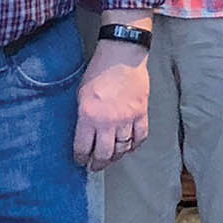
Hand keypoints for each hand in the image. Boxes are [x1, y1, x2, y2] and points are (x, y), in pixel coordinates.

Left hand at [74, 40, 149, 170]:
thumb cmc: (98, 71)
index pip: (83, 147)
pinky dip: (135, 145)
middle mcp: (108, 121)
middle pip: (104, 153)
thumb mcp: (81, 94)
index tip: (80, 161)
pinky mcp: (141, 113)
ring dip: (116, 156)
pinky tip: (129, 146)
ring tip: (111, 158)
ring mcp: (127, 118)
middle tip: (94, 166)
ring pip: (122, 148)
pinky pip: (140, 137)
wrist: (122, 56)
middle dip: (98, 164)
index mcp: (88, 115)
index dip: (80, 158)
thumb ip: (84, 115)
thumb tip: (86, 133)